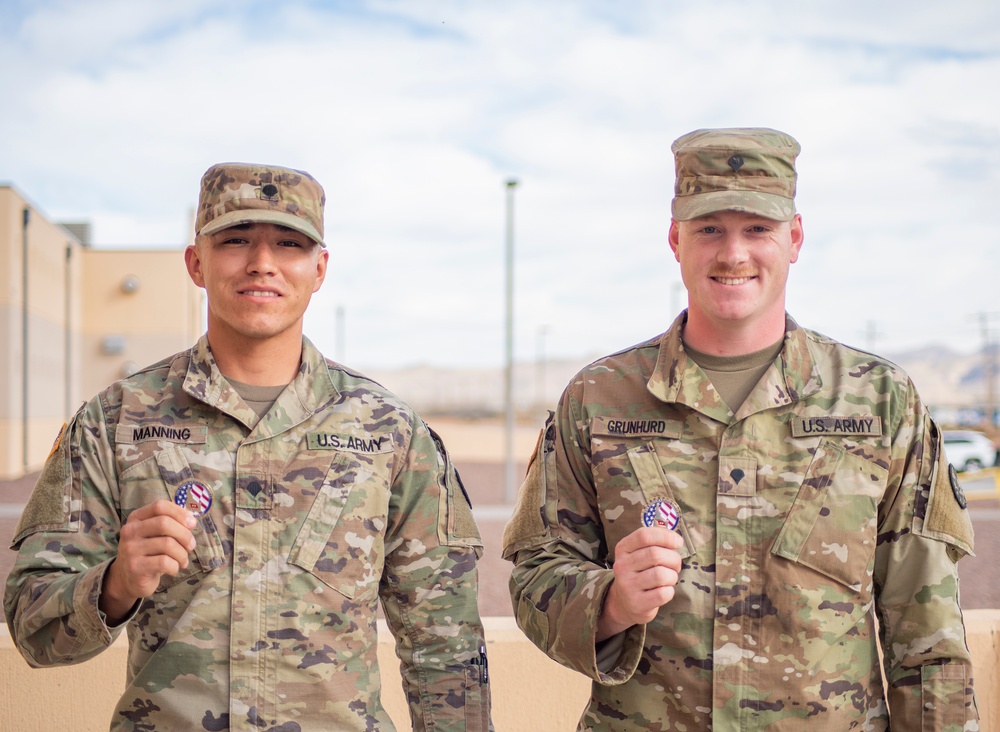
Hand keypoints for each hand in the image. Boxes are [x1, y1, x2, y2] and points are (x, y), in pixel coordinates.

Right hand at [99, 499, 196, 623]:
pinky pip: (165, 562)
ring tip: (183, 560)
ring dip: (182, 553)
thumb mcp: (155, 534)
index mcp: (136, 518)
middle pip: (164, 523)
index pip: (159, 506)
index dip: (180, 513)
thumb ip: (171, 522)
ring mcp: (131, 549)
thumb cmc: (149, 552)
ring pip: (167, 544)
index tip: (192, 524)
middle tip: (191, 545)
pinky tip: (175, 568)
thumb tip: (190, 517)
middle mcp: (130, 531)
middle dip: (184, 534)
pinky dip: (176, 565)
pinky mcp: (135, 567)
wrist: (128, 580)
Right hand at [596, 526, 682, 641]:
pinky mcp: (636, 603)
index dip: (665, 536)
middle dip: (673, 559)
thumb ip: (655, 543)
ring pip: (661, 574)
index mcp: (623, 548)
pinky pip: (663, 593)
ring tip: (669, 579)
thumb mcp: (639, 554)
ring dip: (672, 576)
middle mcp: (622, 565)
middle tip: (675, 565)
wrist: (624, 603)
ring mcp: (628, 585)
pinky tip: (665, 591)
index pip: (644, 535)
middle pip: (655, 554)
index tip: (678, 542)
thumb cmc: (639, 573)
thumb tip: (676, 539)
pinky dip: (670, 591)